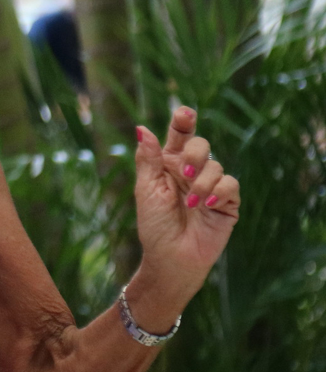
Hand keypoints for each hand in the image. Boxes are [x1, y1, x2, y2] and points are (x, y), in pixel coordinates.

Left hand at [133, 107, 240, 308]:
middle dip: (195, 154)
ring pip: (216, 165)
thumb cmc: (154, 225)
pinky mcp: (227, 202)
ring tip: (191, 203)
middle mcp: (192, 172)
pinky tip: (207, 203)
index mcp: (169, 164)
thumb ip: (148, 159)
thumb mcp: (146, 189)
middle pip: (201, 145)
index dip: (183, 121)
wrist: (170, 257)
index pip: (179, 136)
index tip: (185, 113)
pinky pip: (231, 185)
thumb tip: (141, 127)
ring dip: (203, 181)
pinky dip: (219, 190)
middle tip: (185, 172)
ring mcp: (210, 186)